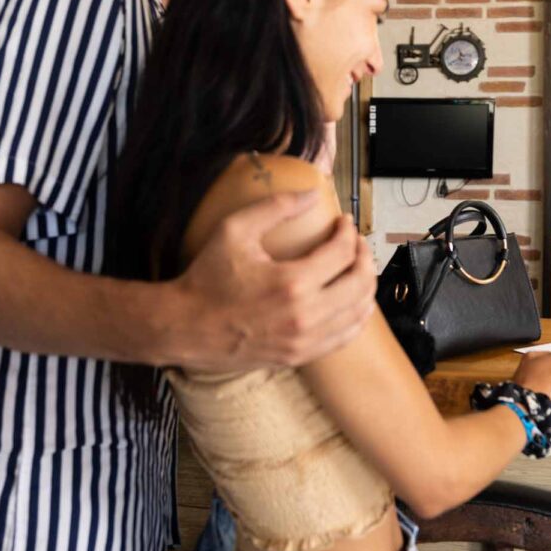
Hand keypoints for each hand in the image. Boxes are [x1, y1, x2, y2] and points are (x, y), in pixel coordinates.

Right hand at [165, 191, 375, 370]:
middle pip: (360, 283)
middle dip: (364, 256)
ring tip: (357, 266)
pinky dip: (356, 315)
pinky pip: (344, 337)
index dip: (348, 232)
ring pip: (358, 312)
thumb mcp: (235, 230)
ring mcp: (304, 341)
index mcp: (291, 283)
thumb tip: (313, 194)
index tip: (343, 222)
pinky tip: (352, 300)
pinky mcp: (299, 356)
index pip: (342, 253)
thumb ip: (276, 206)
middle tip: (356, 242)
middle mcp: (304, 316)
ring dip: (366, 285)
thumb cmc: (207, 278)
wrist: (185, 327)